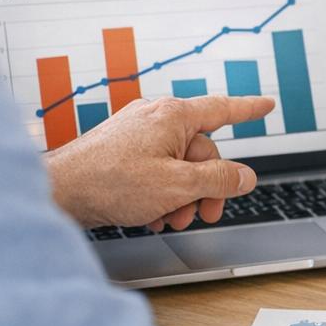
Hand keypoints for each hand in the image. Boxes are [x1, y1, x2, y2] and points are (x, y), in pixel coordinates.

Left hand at [45, 94, 274, 228]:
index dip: (250, 109)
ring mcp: (136, 132)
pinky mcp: (121, 149)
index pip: (223, 109)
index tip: (267, 106)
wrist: (58, 192)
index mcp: (173, 115)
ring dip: (181, 195)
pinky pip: (156, 168)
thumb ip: (219, 179)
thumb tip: (245, 176)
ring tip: (168, 219)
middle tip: (204, 215)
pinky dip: (160, 192)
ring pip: (178, 164)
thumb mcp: (178, 185)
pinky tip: (150, 214)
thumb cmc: (110, 182)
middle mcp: (155, 117)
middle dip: (206, 186)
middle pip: (201, 151)